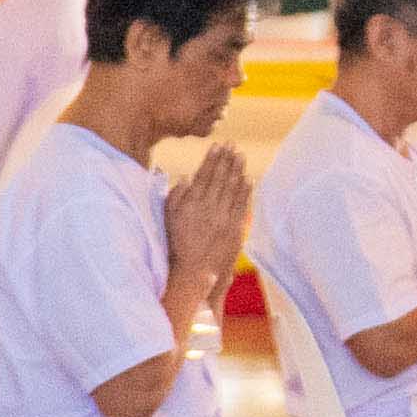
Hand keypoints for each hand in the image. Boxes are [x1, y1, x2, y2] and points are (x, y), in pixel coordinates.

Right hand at [164, 142, 255, 299]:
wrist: (192, 272)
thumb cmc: (176, 245)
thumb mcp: (168, 219)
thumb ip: (176, 197)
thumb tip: (187, 178)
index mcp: (191, 204)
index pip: (204, 175)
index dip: (212, 159)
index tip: (217, 146)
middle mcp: (209, 208)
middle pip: (220, 178)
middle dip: (227, 159)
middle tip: (232, 145)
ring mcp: (224, 218)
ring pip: (233, 188)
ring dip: (237, 170)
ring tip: (241, 156)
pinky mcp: (235, 229)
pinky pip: (242, 205)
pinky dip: (245, 191)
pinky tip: (248, 179)